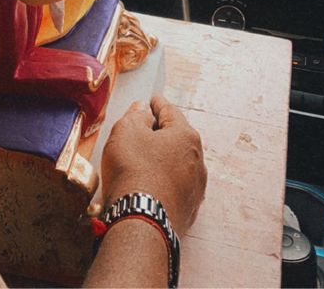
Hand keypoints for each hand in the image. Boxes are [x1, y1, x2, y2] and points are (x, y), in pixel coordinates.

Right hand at [101, 96, 206, 237]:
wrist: (141, 222)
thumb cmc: (134, 171)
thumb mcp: (126, 131)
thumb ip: (136, 115)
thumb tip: (143, 110)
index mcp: (186, 136)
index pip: (170, 112)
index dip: (157, 104)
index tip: (153, 100)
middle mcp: (197, 161)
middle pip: (177, 139)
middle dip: (162, 133)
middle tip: (145, 128)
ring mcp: (195, 189)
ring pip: (178, 165)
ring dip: (164, 159)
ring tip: (145, 159)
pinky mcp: (188, 210)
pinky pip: (175, 187)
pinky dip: (164, 181)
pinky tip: (150, 184)